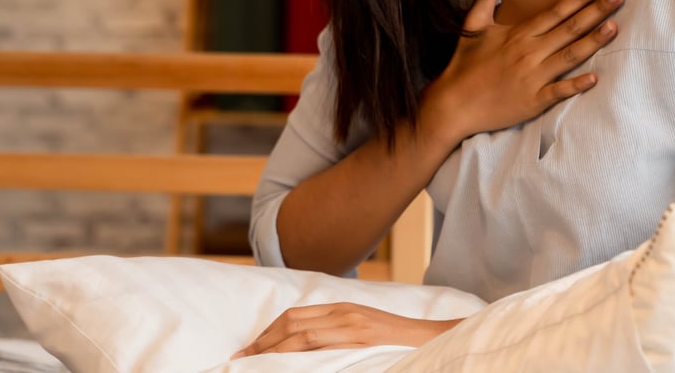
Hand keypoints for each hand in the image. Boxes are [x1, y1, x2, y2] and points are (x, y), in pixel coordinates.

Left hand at [229, 303, 460, 356]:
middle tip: (239, 359)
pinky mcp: (361, 337)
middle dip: (262, 341)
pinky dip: (295, 353)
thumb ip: (338, 336)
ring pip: (301, 333)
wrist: (435, 340)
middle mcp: (344, 313)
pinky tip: (281, 365)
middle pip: (291, 322)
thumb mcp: (364, 333)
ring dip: (272, 349)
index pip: (294, 316)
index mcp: (342, 310)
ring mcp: (352, 325)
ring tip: (251, 363)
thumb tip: (306, 353)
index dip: (267, 333)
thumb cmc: (400, 343)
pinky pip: (320, 344)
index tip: (248, 349)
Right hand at [419, 0, 623, 144]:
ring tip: (615, 27)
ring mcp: (532, 78)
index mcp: (519, 34)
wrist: (452, 104)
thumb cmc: (464, 64)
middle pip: (570, 29)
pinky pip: (559, 92)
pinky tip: (595, 78)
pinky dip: (576, 85)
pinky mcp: (532, 101)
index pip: (556, 12)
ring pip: (570, 56)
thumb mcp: (474, 24)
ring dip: (594, 41)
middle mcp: (529, 53)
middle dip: (597, 11)